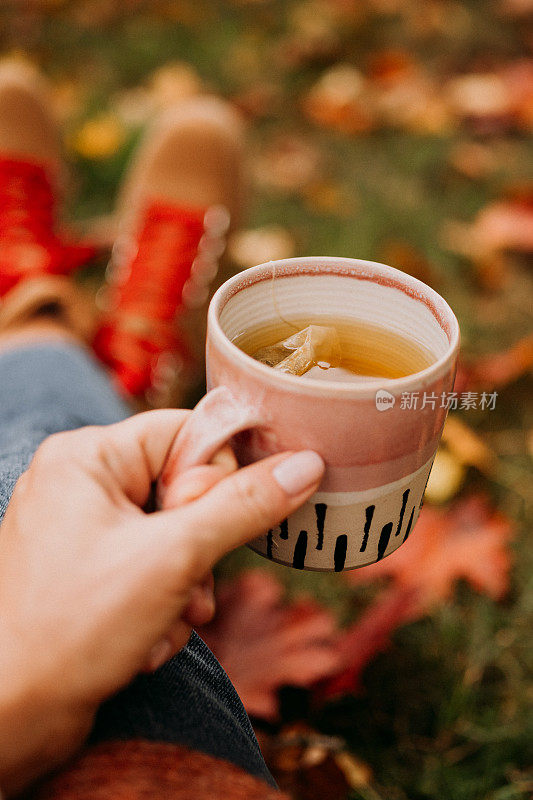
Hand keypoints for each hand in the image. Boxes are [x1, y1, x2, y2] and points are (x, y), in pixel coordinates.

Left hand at [0, 409, 323, 794]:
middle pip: (185, 488)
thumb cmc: (74, 627)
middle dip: (201, 547)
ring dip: (188, 583)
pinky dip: (164, 603)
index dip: (217, 476)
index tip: (222, 520)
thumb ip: (244, 505)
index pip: (186, 432)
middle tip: (189, 581)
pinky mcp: (89, 569)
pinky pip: (153, 566)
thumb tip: (304, 466)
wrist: (12, 716)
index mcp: (87, 456)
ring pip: (177, 535)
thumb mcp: (175, 558)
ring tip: (168, 618)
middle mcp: (82, 482)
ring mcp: (83, 528)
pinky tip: (148, 640)